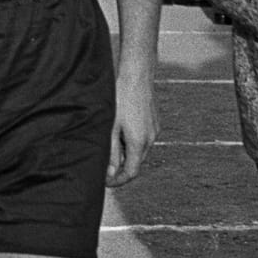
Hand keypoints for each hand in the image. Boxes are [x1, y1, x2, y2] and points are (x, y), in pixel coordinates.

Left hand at [108, 65, 157, 185]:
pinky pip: (143, 139)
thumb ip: (111, 152)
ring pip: (139, 151)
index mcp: (139, 142)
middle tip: (102, 164)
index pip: (131, 173)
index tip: (105, 182)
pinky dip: (131, 142)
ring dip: (125, 153)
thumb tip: (110, 172)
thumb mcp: (110, 127)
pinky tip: (120, 130)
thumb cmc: (120, 98)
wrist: (136, 75)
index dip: (118, 181)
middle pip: (136, 163)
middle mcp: (151, 138)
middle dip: (120, 167)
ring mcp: (154, 130)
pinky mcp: (154, 122)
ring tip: (109, 143)